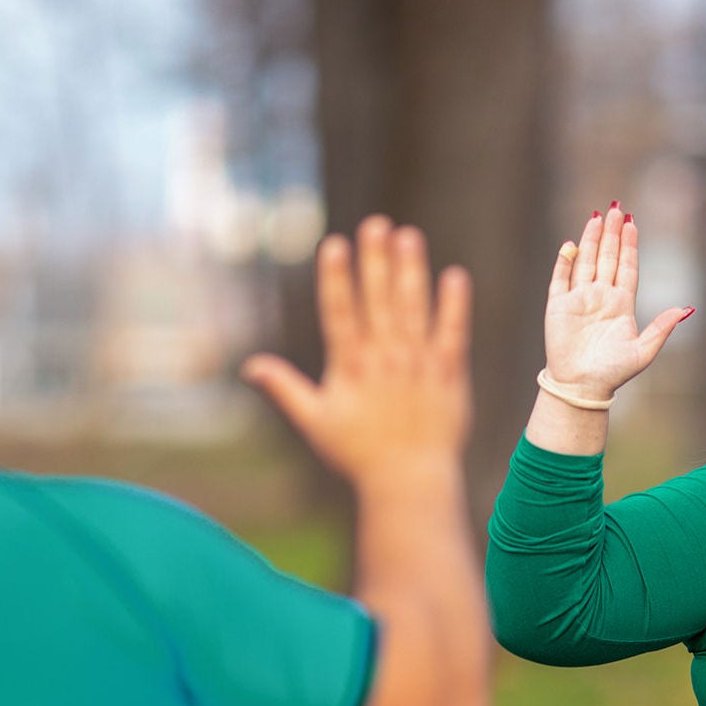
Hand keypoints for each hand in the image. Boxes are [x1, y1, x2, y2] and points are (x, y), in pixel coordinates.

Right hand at [242, 216, 471, 485]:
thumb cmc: (358, 454)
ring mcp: (417, 364)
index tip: (335, 244)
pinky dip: (455, 306)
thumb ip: (285, 388)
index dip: (338, 278)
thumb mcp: (315, 421)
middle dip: (375, 260)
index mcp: (350, 367)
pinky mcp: (448, 374)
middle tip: (375, 224)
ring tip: (408, 236)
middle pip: (378, 301)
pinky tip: (455, 276)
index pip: (340, 313)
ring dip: (411, 271)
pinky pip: (453, 333)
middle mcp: (384, 360)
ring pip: (414, 309)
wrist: (409, 481)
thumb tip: (249, 366)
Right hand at [543, 202, 690, 398]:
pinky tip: (570, 246)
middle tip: (617, 209)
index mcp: (621, 304)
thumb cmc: (613, 373)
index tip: (633, 224)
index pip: (627, 267)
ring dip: (592, 240)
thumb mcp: (643, 351)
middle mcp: (600, 297)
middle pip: (608, 258)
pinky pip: (560, 279)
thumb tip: (687, 309)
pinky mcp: (558, 306)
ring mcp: (579, 299)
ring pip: (586, 261)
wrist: (582, 387)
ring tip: (597, 217)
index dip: (630, 245)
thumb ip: (662, 328)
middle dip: (613, 234)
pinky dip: (564, 262)